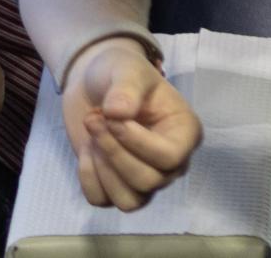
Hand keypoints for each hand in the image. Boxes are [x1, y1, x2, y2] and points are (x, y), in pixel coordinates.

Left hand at [60, 37, 200, 210]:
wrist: (94, 81)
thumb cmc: (121, 72)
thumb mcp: (127, 68)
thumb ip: (126, 87)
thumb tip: (118, 113)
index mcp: (184, 133)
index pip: (169, 157)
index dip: (136, 142)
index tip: (111, 116)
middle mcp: (170, 163)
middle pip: (147, 182)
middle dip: (113, 151)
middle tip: (94, 119)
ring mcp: (145, 178)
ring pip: (129, 201)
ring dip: (102, 169)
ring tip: (93, 136)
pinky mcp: (116, 184)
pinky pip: (103, 200)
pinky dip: (89, 179)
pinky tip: (86, 150)